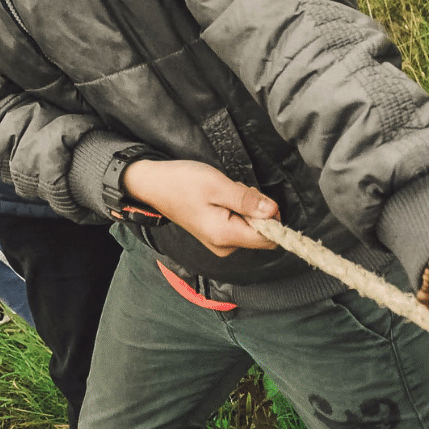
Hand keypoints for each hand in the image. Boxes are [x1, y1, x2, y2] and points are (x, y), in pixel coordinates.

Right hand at [121, 158, 278, 255]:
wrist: (154, 184)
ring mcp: (220, 242)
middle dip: (255, 208)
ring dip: (244, 206)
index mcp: (226, 236)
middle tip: (233, 189)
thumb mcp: (217, 185)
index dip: (272, 218)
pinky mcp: (216, 235)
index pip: (268, 239)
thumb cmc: (182, 182)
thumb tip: (274, 212)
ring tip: (222, 190)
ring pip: (250, 226)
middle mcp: (225, 246)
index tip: (258, 198)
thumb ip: (247, 200)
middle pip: (260, 232)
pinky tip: (220, 196)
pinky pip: (239, 224)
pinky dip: (235, 208)